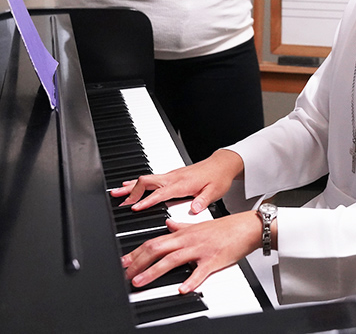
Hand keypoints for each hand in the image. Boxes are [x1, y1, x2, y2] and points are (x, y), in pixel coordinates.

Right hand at [110, 149, 243, 213]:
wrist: (222, 164)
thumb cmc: (218, 178)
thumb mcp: (214, 192)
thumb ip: (203, 201)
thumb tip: (195, 208)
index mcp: (182, 184)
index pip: (160, 193)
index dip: (146, 201)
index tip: (134, 208)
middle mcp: (174, 177)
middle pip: (147, 182)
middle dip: (131, 191)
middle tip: (119, 201)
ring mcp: (172, 175)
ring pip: (147, 179)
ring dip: (131, 186)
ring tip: (116, 193)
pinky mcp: (172, 175)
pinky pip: (151, 178)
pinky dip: (138, 182)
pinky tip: (130, 185)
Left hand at [122, 211, 261, 291]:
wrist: (246, 227)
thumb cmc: (225, 228)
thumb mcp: (199, 225)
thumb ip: (181, 226)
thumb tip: (168, 225)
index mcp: (183, 233)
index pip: (155, 241)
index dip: (137, 252)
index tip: (124, 261)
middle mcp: (188, 240)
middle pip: (158, 249)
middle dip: (139, 262)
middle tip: (125, 274)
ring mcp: (200, 250)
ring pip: (172, 259)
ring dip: (154, 271)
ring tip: (140, 282)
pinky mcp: (213, 260)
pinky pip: (200, 271)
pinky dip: (190, 280)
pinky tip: (182, 289)